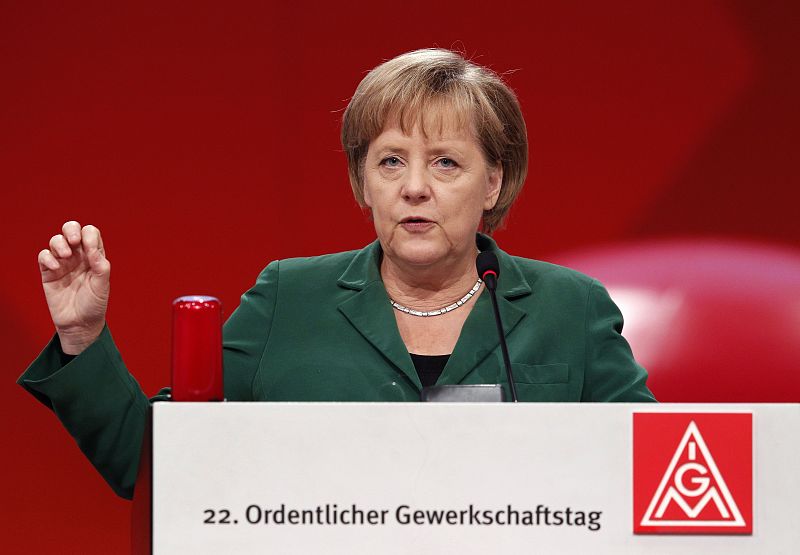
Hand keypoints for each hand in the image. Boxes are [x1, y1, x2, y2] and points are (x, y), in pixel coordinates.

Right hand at [38, 221, 110, 354]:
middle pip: (71, 230)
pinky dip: (48, 257)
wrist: (79, 324)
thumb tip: (93, 248)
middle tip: (74, 241)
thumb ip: (100, 266)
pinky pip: (44, 256)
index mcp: (94, 256)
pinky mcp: (49, 272)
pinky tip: (55, 267)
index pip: (91, 234)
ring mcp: (62, 263)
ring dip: (59, 243)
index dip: (89, 235)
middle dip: (71, 230)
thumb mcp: (102, 285)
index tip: (91, 249)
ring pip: (56, 241)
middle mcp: (78, 256)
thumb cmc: (94, 304)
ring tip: (66, 257)